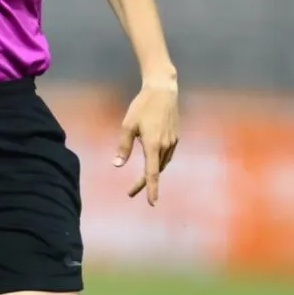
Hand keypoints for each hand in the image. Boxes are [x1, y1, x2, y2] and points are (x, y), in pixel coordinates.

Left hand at [114, 78, 179, 205]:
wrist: (163, 91)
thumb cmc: (142, 106)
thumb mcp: (128, 125)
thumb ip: (123, 146)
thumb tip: (117, 165)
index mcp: (152, 144)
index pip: (151, 173)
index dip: (150, 189)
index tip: (151, 203)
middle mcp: (165, 146)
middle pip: (156, 171)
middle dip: (145, 183)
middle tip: (131, 191)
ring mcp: (172, 142)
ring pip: (162, 163)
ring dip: (152, 172)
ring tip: (140, 180)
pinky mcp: (176, 137)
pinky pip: (167, 155)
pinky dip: (159, 162)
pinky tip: (152, 162)